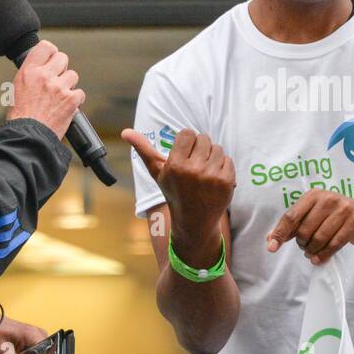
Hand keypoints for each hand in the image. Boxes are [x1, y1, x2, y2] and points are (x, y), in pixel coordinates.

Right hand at [8, 39, 85, 137]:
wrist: (28, 136)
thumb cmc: (21, 117)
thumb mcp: (17, 89)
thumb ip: (31, 76)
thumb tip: (42, 68)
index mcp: (28, 71)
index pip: (45, 47)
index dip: (51, 53)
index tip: (52, 60)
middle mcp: (44, 76)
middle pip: (63, 58)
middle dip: (62, 69)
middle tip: (57, 81)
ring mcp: (59, 87)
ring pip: (73, 75)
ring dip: (69, 85)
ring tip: (59, 97)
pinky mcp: (71, 99)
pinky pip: (80, 93)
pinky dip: (75, 101)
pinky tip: (66, 108)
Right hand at [121, 128, 234, 243]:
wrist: (194, 221)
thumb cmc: (174, 192)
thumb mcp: (157, 172)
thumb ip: (144, 150)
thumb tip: (125, 132)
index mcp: (175, 165)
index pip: (188, 133)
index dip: (187, 142)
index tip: (185, 154)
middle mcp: (193, 170)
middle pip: (204, 138)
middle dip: (200, 149)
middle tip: (195, 165)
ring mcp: (211, 176)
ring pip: (217, 148)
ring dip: (212, 157)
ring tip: (204, 173)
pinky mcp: (226, 181)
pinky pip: (228, 160)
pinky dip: (222, 167)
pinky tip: (213, 180)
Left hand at [265, 190, 353, 264]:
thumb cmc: (334, 216)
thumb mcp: (313, 214)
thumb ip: (292, 226)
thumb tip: (270, 239)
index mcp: (313, 195)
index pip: (291, 216)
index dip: (280, 233)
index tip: (271, 248)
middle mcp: (327, 199)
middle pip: (304, 230)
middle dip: (301, 243)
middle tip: (305, 246)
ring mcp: (343, 210)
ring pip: (318, 239)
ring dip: (312, 250)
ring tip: (311, 252)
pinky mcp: (353, 223)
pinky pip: (333, 245)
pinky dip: (323, 255)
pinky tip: (318, 259)